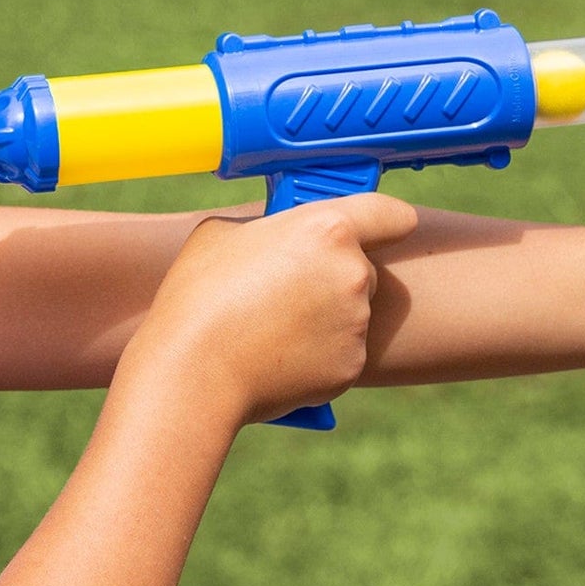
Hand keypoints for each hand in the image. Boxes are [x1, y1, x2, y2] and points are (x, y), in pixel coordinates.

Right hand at [125, 193, 420, 427]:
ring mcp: (357, 324)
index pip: (391, 214)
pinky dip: (319, 355)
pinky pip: (342, 352)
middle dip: (334, 276)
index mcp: (329, 230)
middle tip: (289, 288)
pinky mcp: (351, 366)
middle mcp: (355, 273)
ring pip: (352, 313)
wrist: (194, 372)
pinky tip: (278, 356)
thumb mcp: (224, 233)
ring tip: (273, 328)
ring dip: (327, 317)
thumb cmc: (199, 294)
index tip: (381, 227)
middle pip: (364, 268)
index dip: (386, 219)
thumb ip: (267, 228)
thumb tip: (276, 236)